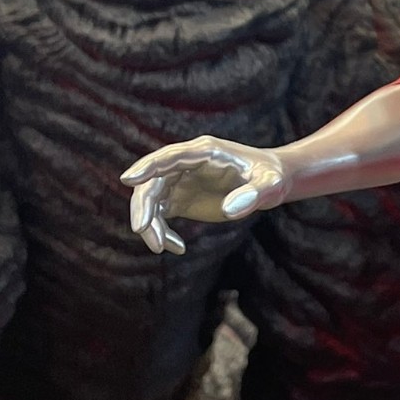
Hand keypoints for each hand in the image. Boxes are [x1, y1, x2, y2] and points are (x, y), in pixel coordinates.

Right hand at [120, 136, 292, 253]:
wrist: (269, 182)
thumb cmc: (271, 178)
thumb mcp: (270, 185)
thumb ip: (253, 195)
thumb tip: (228, 211)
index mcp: (205, 152)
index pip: (170, 157)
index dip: (148, 167)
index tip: (128, 180)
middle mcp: (186, 164)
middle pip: (152, 181)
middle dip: (144, 207)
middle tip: (146, 234)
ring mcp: (181, 181)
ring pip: (151, 200)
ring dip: (150, 224)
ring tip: (163, 247)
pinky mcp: (181, 198)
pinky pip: (160, 214)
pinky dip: (161, 232)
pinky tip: (177, 248)